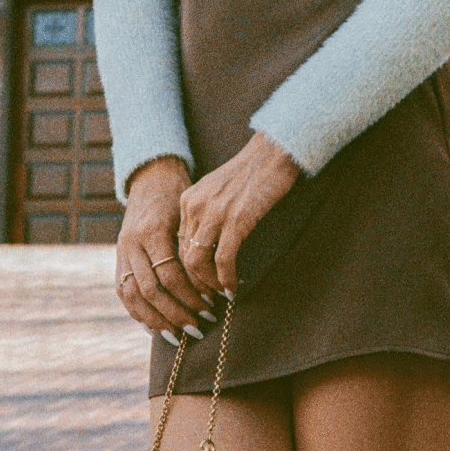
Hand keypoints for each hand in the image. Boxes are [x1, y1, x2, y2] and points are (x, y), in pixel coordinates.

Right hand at [115, 156, 219, 343]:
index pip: (170, 275)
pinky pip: (123, 292)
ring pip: (133, 296)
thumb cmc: (179, 196)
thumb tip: (217, 281)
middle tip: (197, 329)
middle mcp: (132, 244)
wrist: (152, 178)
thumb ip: (194, 245)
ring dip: (155, 320)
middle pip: (150, 291)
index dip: (190, 296)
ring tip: (177, 335)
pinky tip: (154, 327)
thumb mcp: (189, 214)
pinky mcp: (118, 258)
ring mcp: (121, 252)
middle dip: (175, 313)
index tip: (210, 309)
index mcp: (152, 232)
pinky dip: (138, 313)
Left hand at [177, 131, 302, 298]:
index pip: (177, 244)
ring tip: (221, 294)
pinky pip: (223, 259)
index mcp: (187, 200)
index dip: (188, 269)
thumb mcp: (216, 190)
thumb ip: (206, 213)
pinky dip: (226, 278)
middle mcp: (194, 207)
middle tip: (208, 297)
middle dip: (195, 283)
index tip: (200, 283)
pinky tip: (233, 287)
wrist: (272, 153)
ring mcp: (214, 213)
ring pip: (198, 262)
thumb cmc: (250, 172)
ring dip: (209, 284)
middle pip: (183, 257)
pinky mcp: (236, 220)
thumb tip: (206, 244)